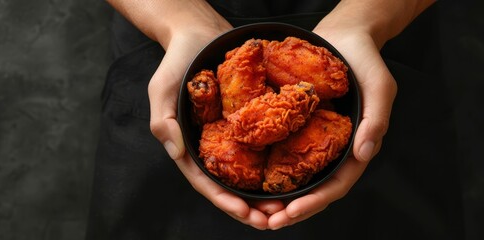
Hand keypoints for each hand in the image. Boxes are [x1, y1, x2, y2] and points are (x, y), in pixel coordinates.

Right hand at [147, 13, 288, 229]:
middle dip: (251, 207)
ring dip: (265, 193)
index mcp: (188, 147)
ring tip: (288, 205)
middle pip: (231, 186)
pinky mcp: (244, 122)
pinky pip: (260, 147)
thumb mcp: (162, 90)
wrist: (198, 32)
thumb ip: (164, 123)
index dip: (227, 203)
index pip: (207, 184)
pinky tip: (293, 173)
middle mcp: (209, 146)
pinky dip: (273, 164)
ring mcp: (227, 135)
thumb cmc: (176, 61)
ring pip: (248, 173)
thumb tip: (178, 154)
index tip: (248, 215)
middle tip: (277, 218)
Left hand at [264, 23, 397, 229]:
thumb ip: (376, 120)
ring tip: (254, 210)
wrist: (344, 35)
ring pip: (296, 177)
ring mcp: (316, 139)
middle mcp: (334, 149)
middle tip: (266, 221)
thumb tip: (364, 155)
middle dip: (291, 210)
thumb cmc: (365, 59)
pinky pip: (284, 153)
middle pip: (313, 190)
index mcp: (356, 147)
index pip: (335, 186)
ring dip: (278, 197)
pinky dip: (269, 170)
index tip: (289, 214)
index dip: (313, 203)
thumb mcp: (379, 87)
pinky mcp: (298, 127)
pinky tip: (250, 178)